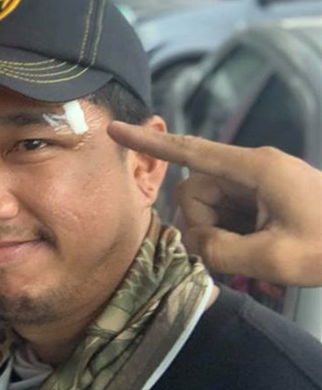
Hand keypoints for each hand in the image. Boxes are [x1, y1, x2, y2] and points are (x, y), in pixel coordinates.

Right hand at [108, 121, 321, 286]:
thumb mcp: (275, 259)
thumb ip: (220, 251)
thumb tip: (196, 244)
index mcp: (255, 169)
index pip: (189, 151)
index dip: (149, 144)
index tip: (115, 131)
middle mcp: (253, 167)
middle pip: (198, 191)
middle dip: (204, 225)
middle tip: (236, 254)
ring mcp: (262, 181)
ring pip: (213, 205)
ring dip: (221, 233)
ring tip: (257, 254)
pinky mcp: (269, 195)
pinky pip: (231, 211)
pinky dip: (233, 233)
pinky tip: (258, 248)